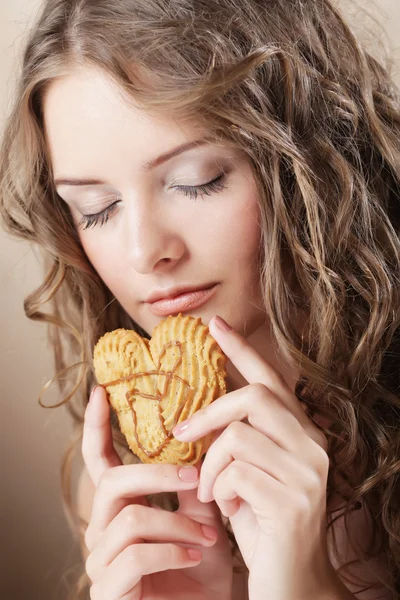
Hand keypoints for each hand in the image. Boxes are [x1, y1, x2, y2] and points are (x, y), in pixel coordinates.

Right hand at [82, 385, 232, 599]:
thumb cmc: (199, 569)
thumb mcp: (200, 519)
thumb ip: (192, 485)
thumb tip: (200, 438)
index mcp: (118, 506)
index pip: (98, 460)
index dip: (97, 426)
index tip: (102, 391)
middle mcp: (101, 529)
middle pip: (112, 481)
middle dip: (156, 475)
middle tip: (194, 476)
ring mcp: (100, 560)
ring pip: (130, 518)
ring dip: (176, 524)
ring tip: (210, 536)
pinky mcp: (109, 589)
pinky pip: (136, 555)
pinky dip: (172, 552)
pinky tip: (196, 556)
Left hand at [173, 315, 347, 599]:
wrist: (292, 584)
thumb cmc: (263, 523)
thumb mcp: (248, 473)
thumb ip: (236, 440)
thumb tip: (197, 414)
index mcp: (303, 433)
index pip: (272, 379)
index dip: (242, 350)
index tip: (214, 325)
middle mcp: (313, 445)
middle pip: (254, 397)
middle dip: (209, 412)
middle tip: (181, 434)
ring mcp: (307, 472)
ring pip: (237, 436)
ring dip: (209, 464)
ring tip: (209, 489)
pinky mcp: (291, 501)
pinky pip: (234, 472)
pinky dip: (216, 487)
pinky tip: (222, 508)